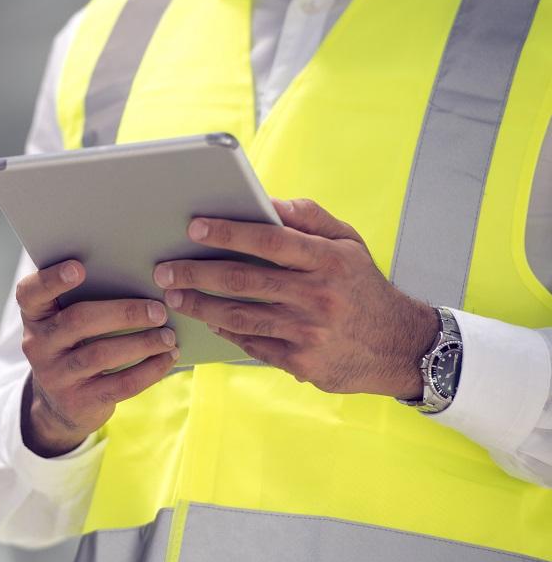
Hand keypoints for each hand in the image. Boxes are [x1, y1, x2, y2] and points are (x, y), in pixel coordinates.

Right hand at [16, 260, 179, 456]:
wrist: (59, 404)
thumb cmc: (73, 345)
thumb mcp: (64, 322)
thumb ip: (83, 298)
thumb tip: (138, 275)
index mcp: (35, 316)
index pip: (30, 293)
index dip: (52, 279)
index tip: (79, 268)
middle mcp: (38, 344)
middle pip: (79, 321)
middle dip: (124, 313)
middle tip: (158, 310)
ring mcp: (56, 376)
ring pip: (102, 354)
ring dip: (142, 343)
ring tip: (168, 335)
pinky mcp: (79, 401)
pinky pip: (120, 384)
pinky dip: (149, 369)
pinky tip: (167, 357)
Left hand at [153, 199, 438, 397]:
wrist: (398, 346)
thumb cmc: (361, 285)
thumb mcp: (347, 243)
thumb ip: (307, 217)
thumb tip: (265, 199)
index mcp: (328, 260)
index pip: (270, 240)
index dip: (228, 232)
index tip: (194, 227)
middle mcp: (318, 296)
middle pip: (244, 281)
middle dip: (197, 274)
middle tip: (164, 270)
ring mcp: (308, 332)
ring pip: (240, 317)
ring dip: (201, 306)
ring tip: (174, 296)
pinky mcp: (301, 362)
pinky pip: (252, 344)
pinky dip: (226, 331)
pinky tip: (207, 321)